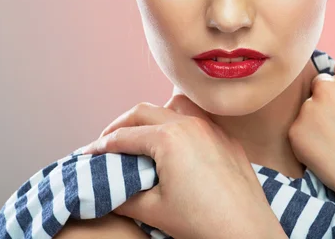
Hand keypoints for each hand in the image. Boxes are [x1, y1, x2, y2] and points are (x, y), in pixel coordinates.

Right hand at [80, 95, 282, 238]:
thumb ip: (124, 195)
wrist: (246, 230)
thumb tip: (109, 189)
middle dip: (121, 125)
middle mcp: (190, 124)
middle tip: (107, 142)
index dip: (101, 145)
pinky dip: (179, 125)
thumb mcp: (153, 210)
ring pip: (173, 108)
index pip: (123, 136)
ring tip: (140, 136)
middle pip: (144, 112)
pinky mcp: (227, 139)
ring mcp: (212, 129)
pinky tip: (176, 145)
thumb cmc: (201, 221)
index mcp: (168, 138)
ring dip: (152, 117)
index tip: (88, 154)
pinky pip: (198, 121)